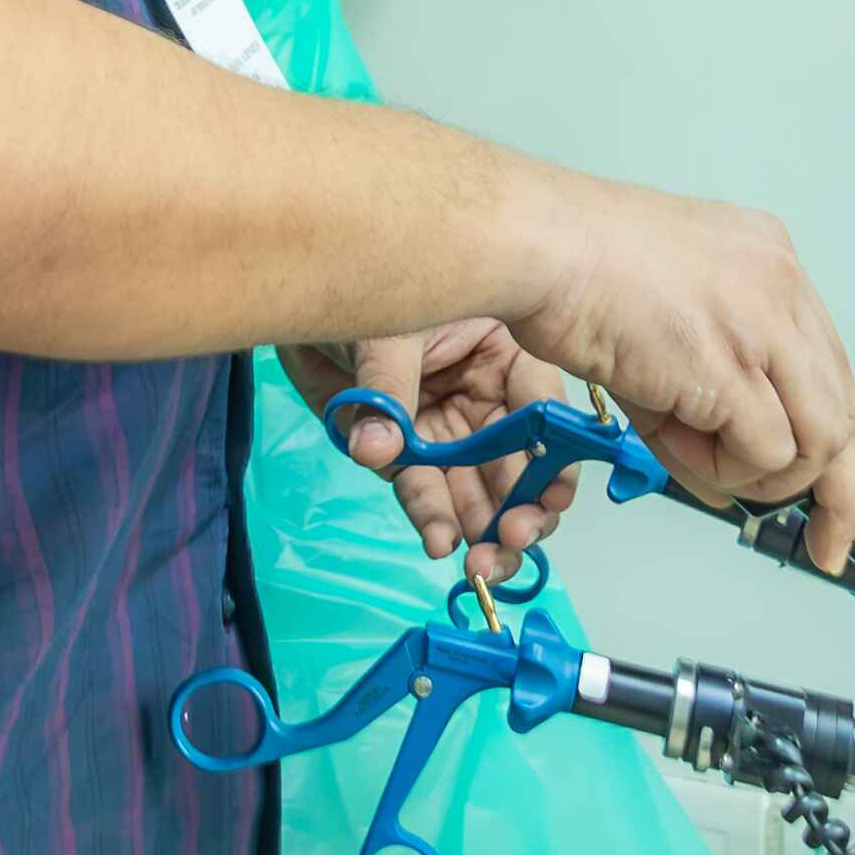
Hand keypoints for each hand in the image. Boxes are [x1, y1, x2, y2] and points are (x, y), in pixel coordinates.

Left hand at [288, 321, 585, 591]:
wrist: (300, 295)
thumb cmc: (361, 287)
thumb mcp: (385, 329)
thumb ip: (386, 391)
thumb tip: (377, 453)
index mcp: (503, 354)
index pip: (543, 413)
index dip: (554, 459)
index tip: (549, 499)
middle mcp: (485, 398)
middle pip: (519, 463)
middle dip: (521, 509)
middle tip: (510, 541)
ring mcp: (449, 429)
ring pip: (478, 489)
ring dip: (483, 530)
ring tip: (481, 567)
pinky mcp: (409, 452)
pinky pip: (425, 491)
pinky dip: (433, 519)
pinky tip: (440, 542)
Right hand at [490, 172, 854, 568]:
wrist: (535, 244)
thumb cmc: (572, 271)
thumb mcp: (666, 328)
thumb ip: (707, 400)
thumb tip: (729, 481)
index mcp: (768, 263)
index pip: (829, 370)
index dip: (831, 442)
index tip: (828, 495)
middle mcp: (782, 286)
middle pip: (845, 411)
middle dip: (840, 493)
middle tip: (826, 544)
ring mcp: (764, 324)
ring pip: (819, 442)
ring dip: (761, 478)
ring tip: (699, 462)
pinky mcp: (733, 367)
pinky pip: (766, 454)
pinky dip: (725, 472)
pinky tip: (679, 446)